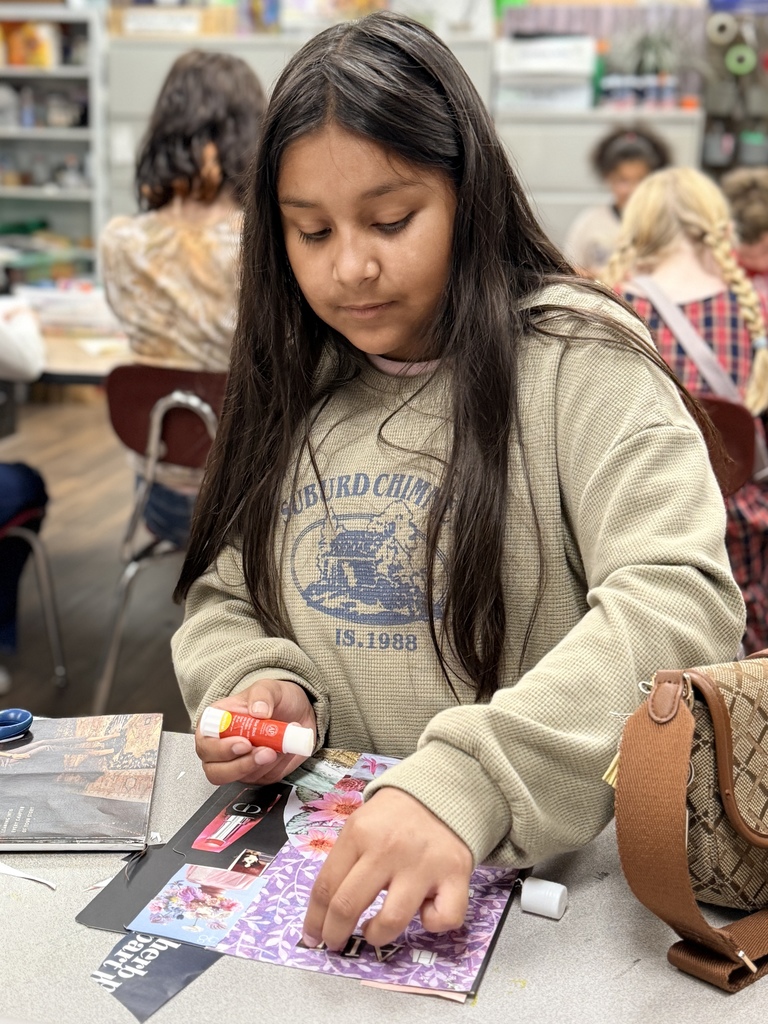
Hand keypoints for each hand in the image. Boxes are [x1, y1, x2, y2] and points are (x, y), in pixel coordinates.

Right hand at [194, 678, 315, 785]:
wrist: (298, 713)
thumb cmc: (275, 700)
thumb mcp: (269, 688)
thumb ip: (261, 695)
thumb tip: (258, 711)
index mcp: (216, 722)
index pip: (205, 740)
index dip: (219, 747)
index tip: (243, 743)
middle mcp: (221, 746)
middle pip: (213, 769)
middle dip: (239, 764)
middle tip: (264, 752)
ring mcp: (236, 763)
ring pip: (234, 778)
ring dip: (256, 767)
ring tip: (276, 750)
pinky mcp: (255, 774)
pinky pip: (257, 779)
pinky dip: (270, 769)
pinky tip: (281, 753)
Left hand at [302, 788, 473, 950]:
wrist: (443, 790)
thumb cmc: (395, 814)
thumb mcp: (361, 824)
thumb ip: (346, 859)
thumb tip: (325, 909)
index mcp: (359, 833)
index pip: (325, 886)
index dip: (314, 919)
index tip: (312, 936)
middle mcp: (388, 849)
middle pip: (348, 906)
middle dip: (335, 934)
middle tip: (335, 942)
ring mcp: (422, 864)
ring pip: (391, 921)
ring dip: (378, 935)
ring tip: (376, 929)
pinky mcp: (455, 874)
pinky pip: (443, 918)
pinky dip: (433, 923)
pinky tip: (426, 911)